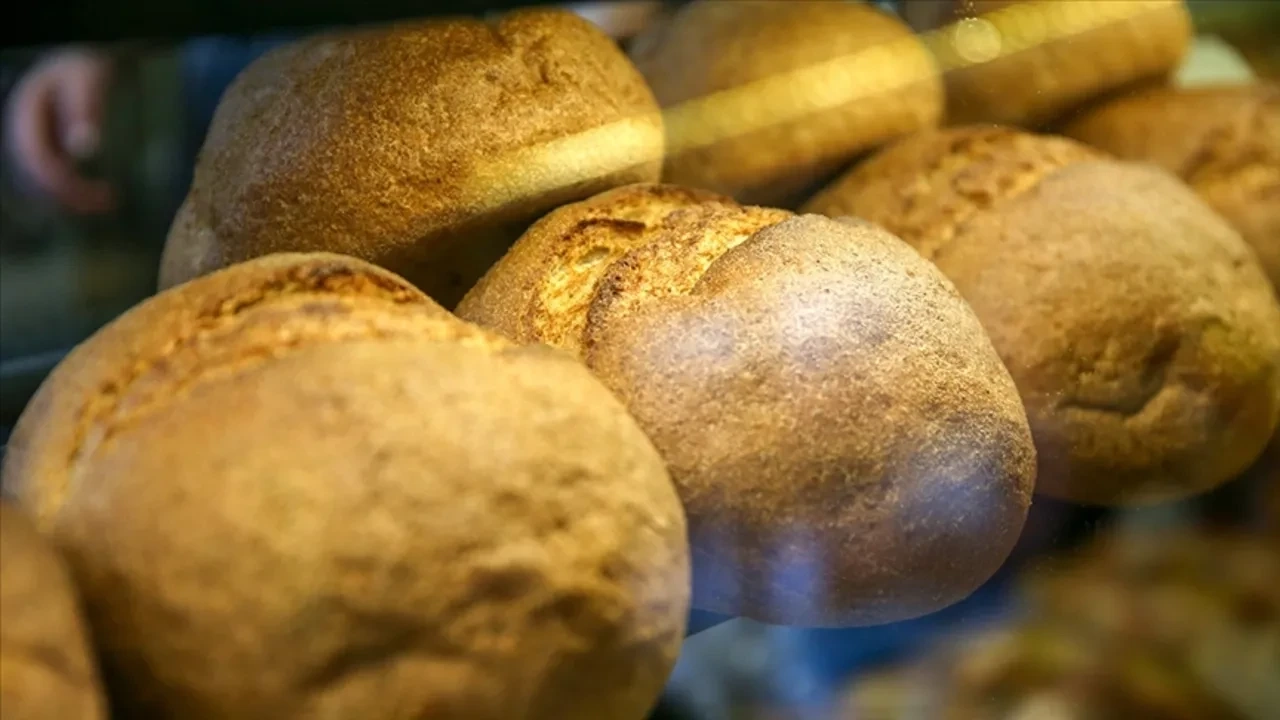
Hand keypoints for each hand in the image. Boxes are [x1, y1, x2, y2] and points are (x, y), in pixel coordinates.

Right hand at [4, 48, 115, 214]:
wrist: (79, 65)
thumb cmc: (84, 69)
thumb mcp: (88, 81)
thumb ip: (86, 109)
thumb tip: (85, 147)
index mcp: (25, 112)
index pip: (35, 154)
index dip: (60, 178)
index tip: (96, 190)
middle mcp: (23, 131)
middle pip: (36, 174)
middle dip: (70, 194)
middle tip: (109, 201)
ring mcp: (32, 143)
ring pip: (43, 183)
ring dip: (74, 199)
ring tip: (110, 202)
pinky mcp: (46, 152)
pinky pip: (54, 180)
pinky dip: (76, 192)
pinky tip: (104, 196)